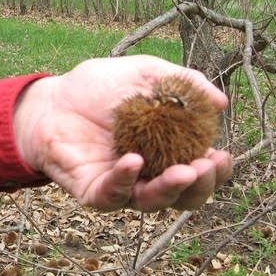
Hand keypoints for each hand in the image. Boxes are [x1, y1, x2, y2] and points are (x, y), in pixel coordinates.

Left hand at [13, 55, 231, 211]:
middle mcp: (150, 175)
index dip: (217, 170)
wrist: (54, 98)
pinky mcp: (93, 190)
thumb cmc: (100, 88)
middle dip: (201, 186)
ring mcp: (122, 185)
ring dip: (171, 189)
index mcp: (168, 151)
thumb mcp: (145, 74)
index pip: (201, 170)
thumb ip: (181, 83)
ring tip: (183, 171)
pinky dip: (125, 180)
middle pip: (184, 196)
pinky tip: (134, 160)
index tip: (220, 153)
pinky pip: (112, 195)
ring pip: (153, 202)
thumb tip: (221, 101)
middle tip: (205, 165)